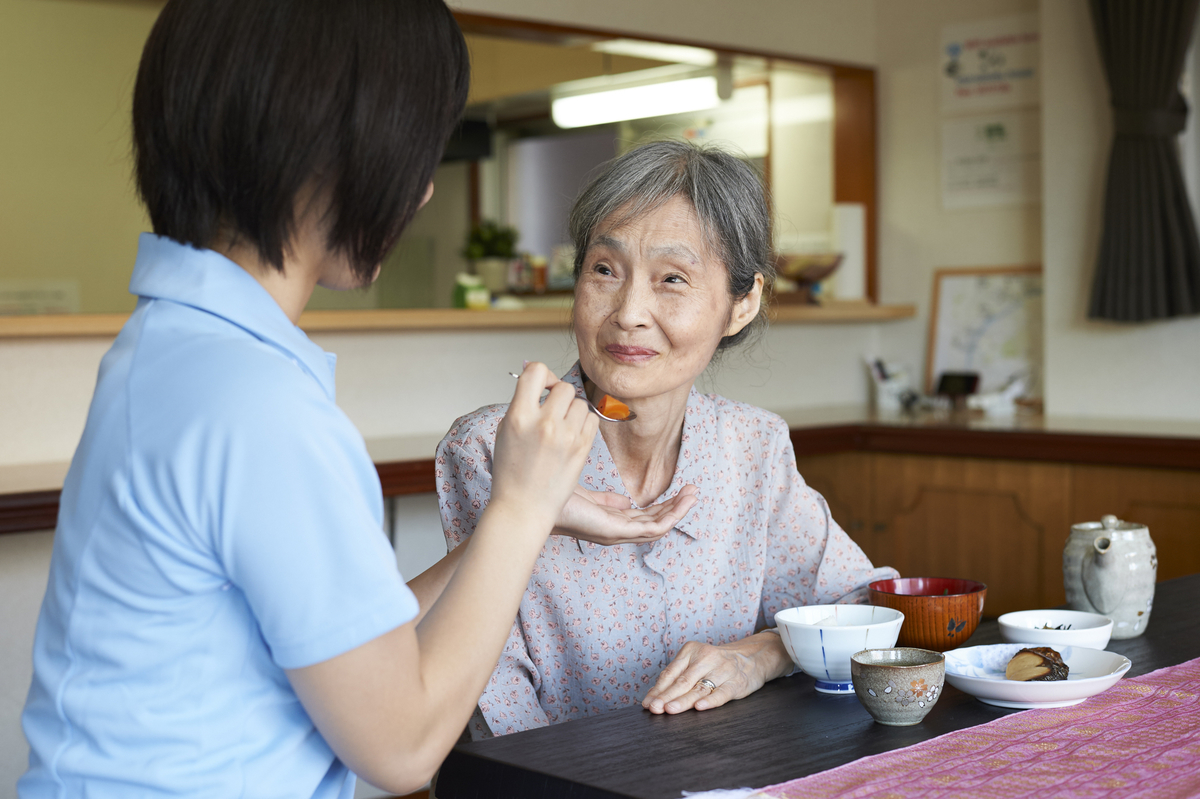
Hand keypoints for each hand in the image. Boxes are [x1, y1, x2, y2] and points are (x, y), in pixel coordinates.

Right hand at [490, 362, 598, 529]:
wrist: (523, 507)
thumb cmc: (511, 472)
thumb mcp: (506, 431)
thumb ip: (523, 403)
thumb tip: (538, 377)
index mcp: (519, 416)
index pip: (535, 371)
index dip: (541, 374)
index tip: (541, 386)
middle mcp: (544, 423)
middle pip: (564, 387)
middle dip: (558, 395)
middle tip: (551, 410)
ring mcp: (566, 436)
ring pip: (580, 403)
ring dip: (572, 410)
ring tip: (561, 427)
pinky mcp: (582, 448)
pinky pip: (592, 419)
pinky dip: (584, 423)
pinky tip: (571, 436)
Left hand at [555, 485, 697, 545]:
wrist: (535, 500)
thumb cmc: (557, 499)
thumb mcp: (590, 498)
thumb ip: (608, 501)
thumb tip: (627, 500)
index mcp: (612, 523)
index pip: (646, 518)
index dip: (665, 505)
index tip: (681, 490)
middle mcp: (617, 532)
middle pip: (655, 523)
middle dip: (676, 507)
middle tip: (694, 490)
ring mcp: (617, 534)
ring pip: (658, 527)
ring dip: (678, 511)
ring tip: (693, 494)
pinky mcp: (615, 531)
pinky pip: (652, 528)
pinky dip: (670, 516)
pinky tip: (681, 502)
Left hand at [641, 631, 791, 714]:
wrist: (752, 657)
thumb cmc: (716, 663)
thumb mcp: (697, 661)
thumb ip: (678, 676)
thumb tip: (655, 696)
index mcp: (692, 650)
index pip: (671, 672)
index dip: (658, 689)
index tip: (647, 703)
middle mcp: (706, 658)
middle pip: (683, 680)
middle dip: (666, 696)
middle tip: (654, 708)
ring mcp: (722, 670)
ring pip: (699, 688)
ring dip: (683, 700)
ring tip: (670, 710)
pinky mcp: (736, 683)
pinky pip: (722, 693)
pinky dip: (710, 701)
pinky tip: (699, 707)